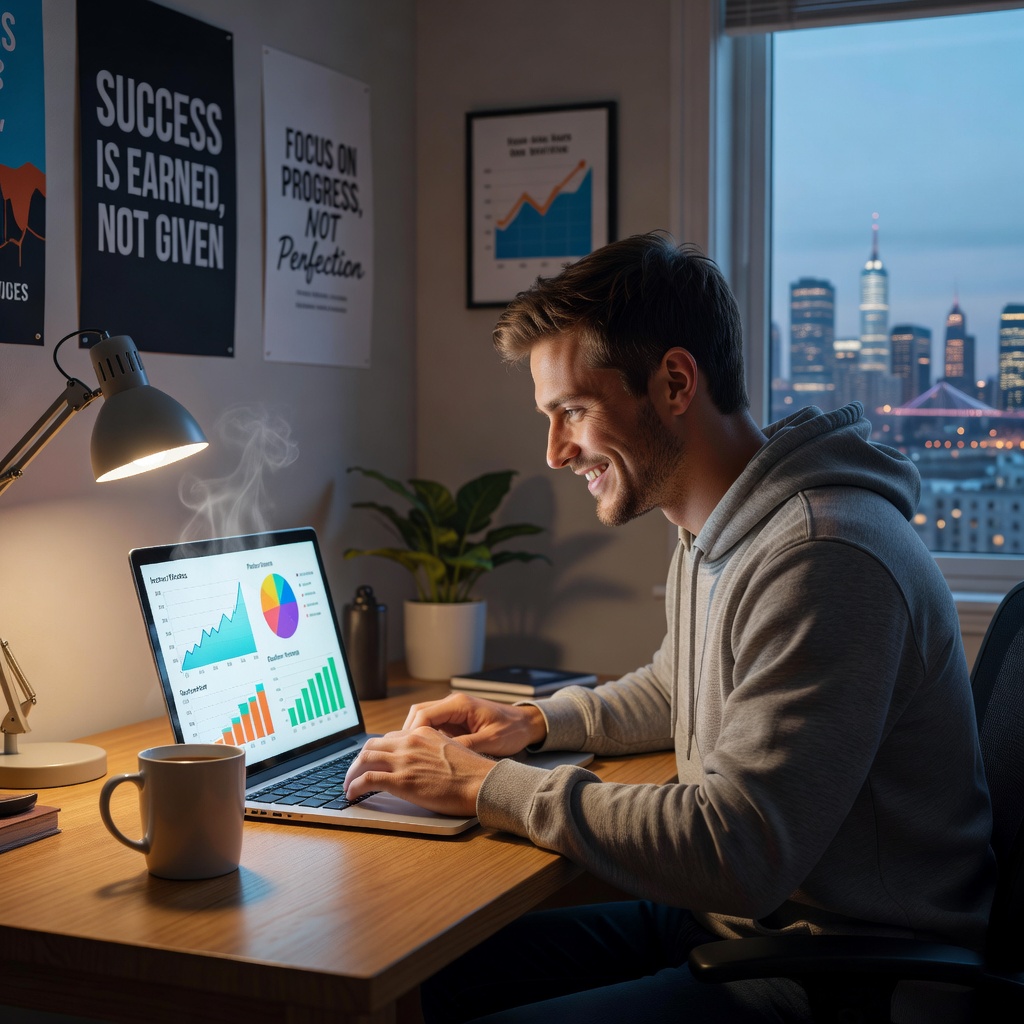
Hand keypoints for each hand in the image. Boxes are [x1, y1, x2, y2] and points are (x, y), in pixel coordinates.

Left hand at [343, 727, 495, 815]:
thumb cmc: (473, 772)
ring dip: (351, 773)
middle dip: (358, 760)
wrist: (482, 783)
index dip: (377, 751)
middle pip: (372, 745)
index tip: (372, 762)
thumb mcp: (451, 749)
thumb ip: (432, 750)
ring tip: (348, 785)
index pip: (390, 738)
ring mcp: (404, 760)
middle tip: (354, 773)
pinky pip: (368, 780)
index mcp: (423, 733)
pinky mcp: (401, 781)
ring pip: (364, 759)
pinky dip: (355, 786)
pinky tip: (352, 794)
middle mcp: (410, 742)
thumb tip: (422, 761)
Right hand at [402, 692, 546, 755]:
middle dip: (408, 734)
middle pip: (418, 714)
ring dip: (416, 736)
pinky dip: (426, 739)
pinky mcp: (455, 721)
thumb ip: (467, 745)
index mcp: (459, 704)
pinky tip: (426, 755)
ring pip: (423, 720)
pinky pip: (433, 727)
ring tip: (413, 756)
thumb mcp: (491, 740)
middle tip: (405, 755)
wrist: (526, 724)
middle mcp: (453, 704)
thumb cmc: (512, 730)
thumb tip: (443, 755)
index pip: (424, 714)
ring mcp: (453, 711)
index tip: (409, 750)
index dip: (412, 733)